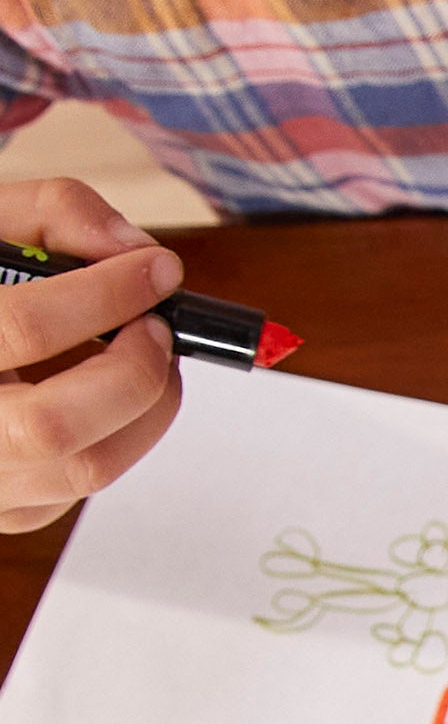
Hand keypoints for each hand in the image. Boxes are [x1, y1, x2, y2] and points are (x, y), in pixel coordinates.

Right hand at [0, 178, 184, 533]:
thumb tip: (130, 247)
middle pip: (57, 426)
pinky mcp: (13, 509)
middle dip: (133, 370)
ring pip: (87, 468)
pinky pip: (88, 487)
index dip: (107, 294)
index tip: (158, 271)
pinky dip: (122, 434)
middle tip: (156, 327)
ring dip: (147, 407)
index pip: (26, 328)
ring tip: (147, 355)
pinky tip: (107, 391)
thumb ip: (54, 213)